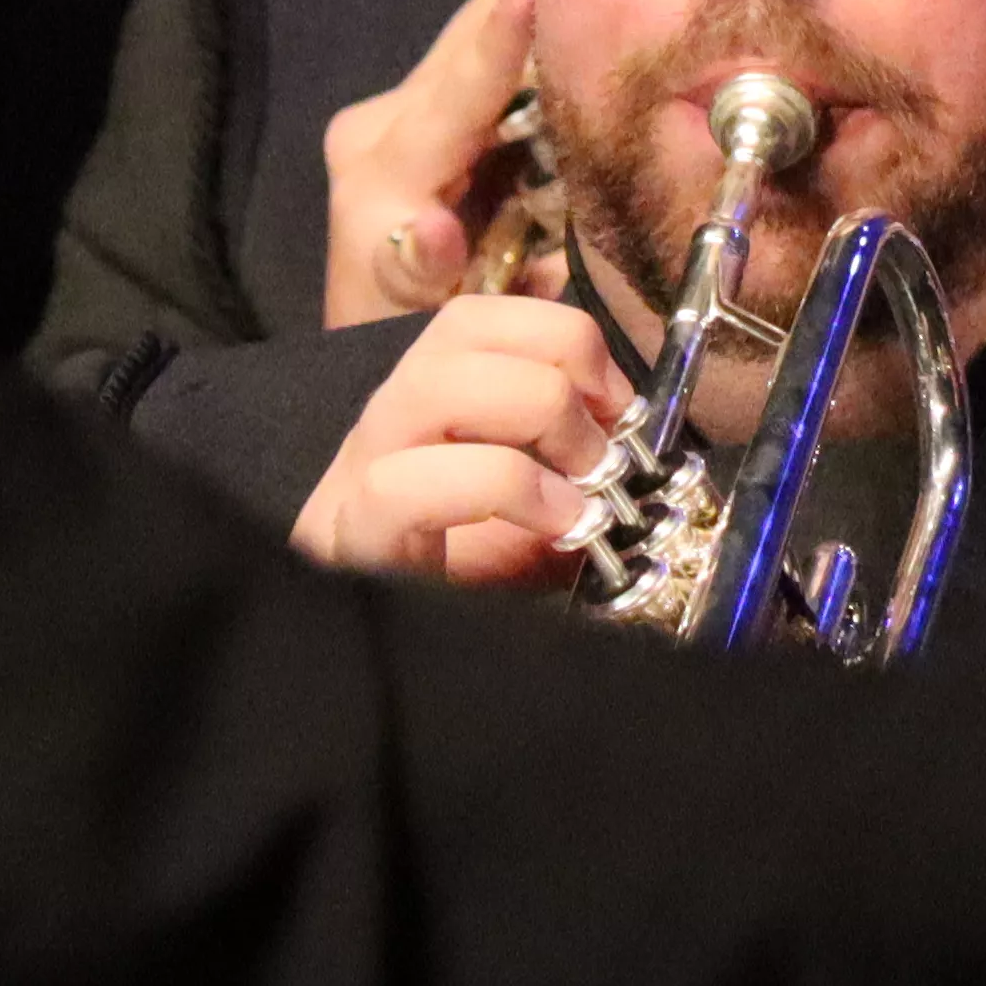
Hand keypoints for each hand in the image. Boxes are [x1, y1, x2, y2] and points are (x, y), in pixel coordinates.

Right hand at [290, 293, 639, 591]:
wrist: (404, 667)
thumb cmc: (475, 588)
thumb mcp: (541, 512)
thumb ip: (574, 464)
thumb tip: (633, 434)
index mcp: (427, 407)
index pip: (474, 318)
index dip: (560, 336)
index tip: (617, 402)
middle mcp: (384, 426)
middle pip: (455, 333)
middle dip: (558, 377)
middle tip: (606, 453)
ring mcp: (356, 477)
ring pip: (428, 386)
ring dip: (535, 419)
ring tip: (583, 487)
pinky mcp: (352, 537)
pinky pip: (404, 485)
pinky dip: (501, 488)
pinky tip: (555, 524)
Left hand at [320, 0, 544, 328]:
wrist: (362, 361)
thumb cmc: (399, 346)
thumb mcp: (412, 321)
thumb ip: (416, 271)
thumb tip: (425, 229)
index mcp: (383, 170)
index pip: (459, 85)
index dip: (505, 29)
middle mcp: (380, 128)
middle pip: (471, 47)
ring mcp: (396, 124)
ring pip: (480, 53)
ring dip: (539, 21)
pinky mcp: (416, 130)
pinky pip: (484, 79)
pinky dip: (528, 55)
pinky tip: (573, 24)